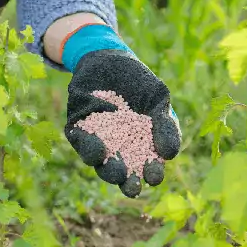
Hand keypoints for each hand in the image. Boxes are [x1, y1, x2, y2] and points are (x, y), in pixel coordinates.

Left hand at [62, 25, 180, 197]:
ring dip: (107, 170)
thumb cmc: (139, 83)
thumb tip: (169, 155)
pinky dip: (88, 147)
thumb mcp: (158, 99)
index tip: (155, 177)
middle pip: (122, 173)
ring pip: (100, 163)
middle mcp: (117, 150)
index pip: (146, 167)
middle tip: (133, 188)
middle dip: (127, 182)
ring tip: (117, 171)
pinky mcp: (77, 130)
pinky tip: (98, 150)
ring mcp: (96, 141)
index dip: (151, 174)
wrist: (110, 59)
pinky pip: (80, 142)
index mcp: (140, 147)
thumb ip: (165, 125)